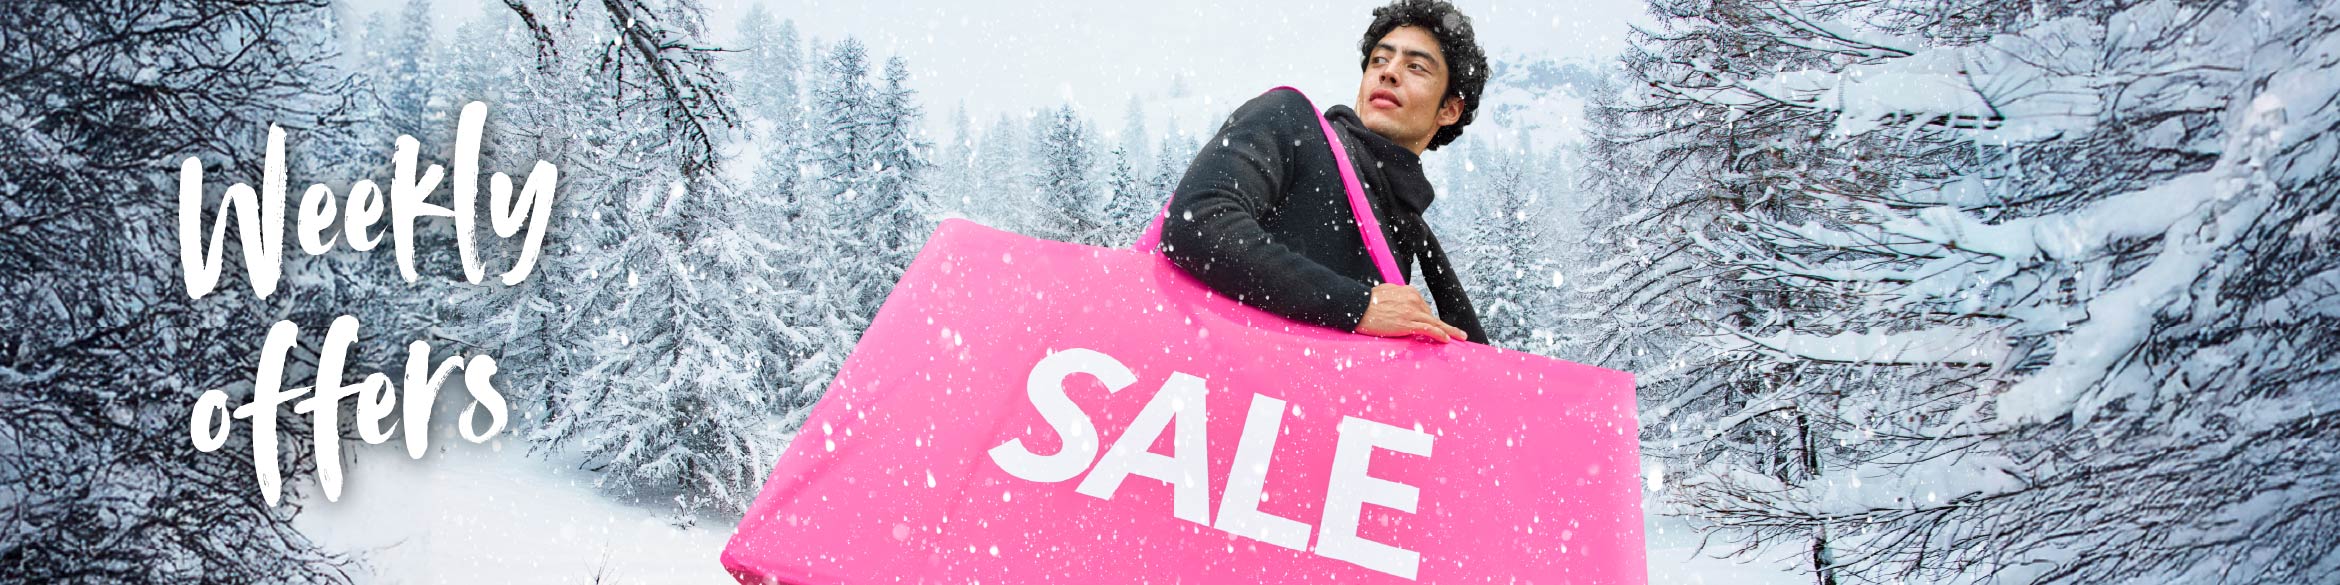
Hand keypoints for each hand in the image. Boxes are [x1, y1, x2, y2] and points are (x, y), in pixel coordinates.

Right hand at [1353, 284, 1467, 342]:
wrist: (1357, 307)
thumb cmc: (1367, 301)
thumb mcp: (1385, 292)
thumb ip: (1397, 296)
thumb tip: (1399, 302)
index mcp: (1409, 292)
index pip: (1424, 307)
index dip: (1430, 318)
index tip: (1438, 325)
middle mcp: (1414, 300)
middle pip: (1431, 315)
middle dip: (1443, 326)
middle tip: (1456, 334)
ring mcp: (1412, 312)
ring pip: (1435, 323)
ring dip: (1450, 331)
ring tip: (1461, 337)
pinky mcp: (1408, 323)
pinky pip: (1429, 329)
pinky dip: (1440, 334)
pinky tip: (1448, 340)